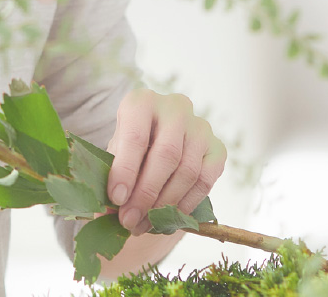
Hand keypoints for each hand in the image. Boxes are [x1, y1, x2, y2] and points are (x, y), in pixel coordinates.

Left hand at [105, 89, 226, 235]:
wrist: (156, 145)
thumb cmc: (129, 151)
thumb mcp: (114, 156)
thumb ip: (111, 178)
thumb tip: (110, 212)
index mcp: (142, 102)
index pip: (136, 136)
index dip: (126, 170)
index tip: (116, 199)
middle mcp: (175, 107)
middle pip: (166, 155)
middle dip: (146, 194)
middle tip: (130, 220)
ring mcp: (200, 127)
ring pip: (187, 171)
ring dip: (165, 205)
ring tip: (144, 225)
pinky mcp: (217, 148)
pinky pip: (205, 181)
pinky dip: (186, 204)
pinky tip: (168, 219)